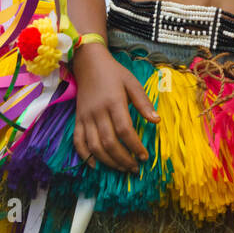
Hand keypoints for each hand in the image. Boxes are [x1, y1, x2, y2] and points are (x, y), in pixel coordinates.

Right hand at [71, 42, 158, 173]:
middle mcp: (98, 112)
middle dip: (123, 159)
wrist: (89, 64)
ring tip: (121, 168)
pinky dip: (84, 155)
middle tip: (134, 168)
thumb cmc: (114, 73)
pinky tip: (95, 165)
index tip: (144, 156)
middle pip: (108, 142)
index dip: (135, 146)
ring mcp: (85, 117)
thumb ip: (143, 102)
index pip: (125, 130)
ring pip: (93, 146)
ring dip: (107, 161)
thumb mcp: (132, 83)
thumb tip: (156, 121)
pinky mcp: (77, 120)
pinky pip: (77, 141)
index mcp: (114, 102)